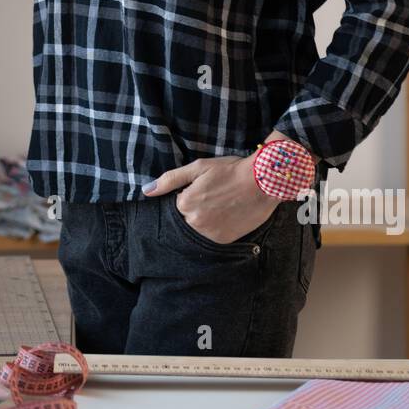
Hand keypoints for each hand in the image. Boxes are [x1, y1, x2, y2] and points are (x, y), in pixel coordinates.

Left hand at [141, 154, 277, 244]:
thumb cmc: (230, 171)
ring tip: (222, 205)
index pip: (177, 204)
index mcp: (185, 204)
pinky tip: (227, 215)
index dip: (189, 195)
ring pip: (198, 229)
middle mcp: (195, 223)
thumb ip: (170, 179)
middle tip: (215, 197)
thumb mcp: (198, 167)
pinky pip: (211, 237)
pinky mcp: (224, 241)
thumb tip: (146, 191)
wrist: (263, 181)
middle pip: (186, 218)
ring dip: (205, 220)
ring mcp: (210, 234)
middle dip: (196, 208)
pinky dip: (216, 228)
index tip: (204, 188)